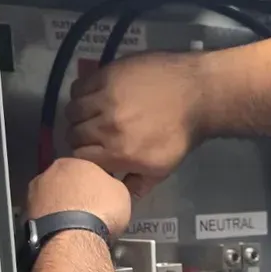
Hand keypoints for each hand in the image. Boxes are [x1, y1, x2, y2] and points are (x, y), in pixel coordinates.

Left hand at [26, 158, 131, 239]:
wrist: (74, 236)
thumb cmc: (100, 210)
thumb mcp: (121, 193)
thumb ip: (112, 185)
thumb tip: (109, 189)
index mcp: (74, 161)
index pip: (86, 169)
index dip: (94, 184)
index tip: (100, 197)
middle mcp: (50, 172)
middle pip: (65, 182)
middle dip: (74, 194)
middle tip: (88, 211)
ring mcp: (35, 193)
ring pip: (51, 198)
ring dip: (60, 208)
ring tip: (74, 226)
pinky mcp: (27, 215)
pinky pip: (43, 216)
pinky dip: (51, 223)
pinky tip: (62, 233)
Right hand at [65, 52, 206, 197]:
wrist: (197, 94)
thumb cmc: (180, 134)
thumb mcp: (162, 168)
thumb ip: (138, 185)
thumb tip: (121, 197)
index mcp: (119, 152)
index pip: (80, 157)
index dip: (83, 156)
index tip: (90, 152)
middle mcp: (108, 126)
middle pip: (73, 134)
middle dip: (79, 137)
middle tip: (90, 134)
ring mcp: (106, 97)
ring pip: (73, 110)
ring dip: (78, 115)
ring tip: (90, 115)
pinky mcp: (108, 74)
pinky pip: (79, 87)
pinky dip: (81, 94)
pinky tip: (94, 97)